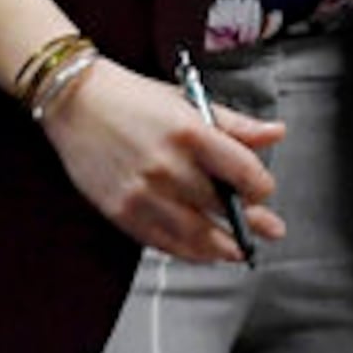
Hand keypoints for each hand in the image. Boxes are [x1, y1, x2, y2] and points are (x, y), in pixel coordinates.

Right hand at [42, 59, 287, 263]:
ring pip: (194, 234)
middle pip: (221, 206)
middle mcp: (167, 166)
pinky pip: (161, 241)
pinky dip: (187, 251)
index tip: (265, 191)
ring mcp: (141, 192)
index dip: (261, 187)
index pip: (243, 172)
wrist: (75, 103)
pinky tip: (203, 252)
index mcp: (190, 133)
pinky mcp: (119, 211)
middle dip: (252, 221)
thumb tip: (278, 132)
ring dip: (223, 248)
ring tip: (242, 251)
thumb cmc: (135, 100)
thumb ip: (236, 125)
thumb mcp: (190, 102)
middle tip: (272, 230)